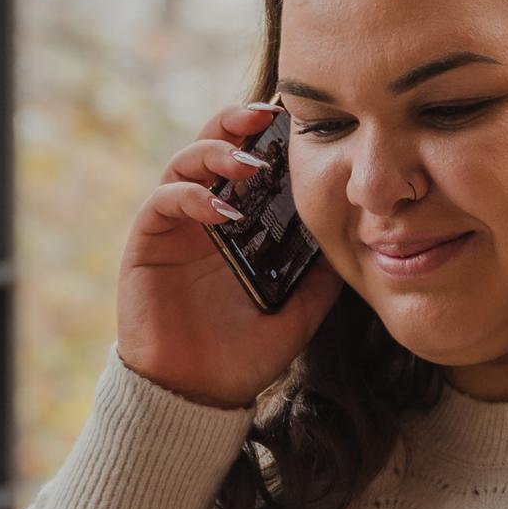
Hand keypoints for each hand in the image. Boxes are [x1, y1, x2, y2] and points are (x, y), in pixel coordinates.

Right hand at [117, 101, 343, 409]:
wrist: (198, 393)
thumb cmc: (244, 353)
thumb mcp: (299, 309)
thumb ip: (322, 274)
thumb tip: (361, 237)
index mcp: (239, 222)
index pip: (250, 160)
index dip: (268, 135)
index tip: (300, 119)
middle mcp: (205, 214)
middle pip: (213, 144)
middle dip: (237, 121)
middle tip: (267, 114)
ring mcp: (175, 225)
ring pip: (185, 162)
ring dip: (216, 153)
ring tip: (248, 165)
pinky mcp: (147, 241)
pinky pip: (164, 200)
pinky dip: (191, 196)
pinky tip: (222, 212)